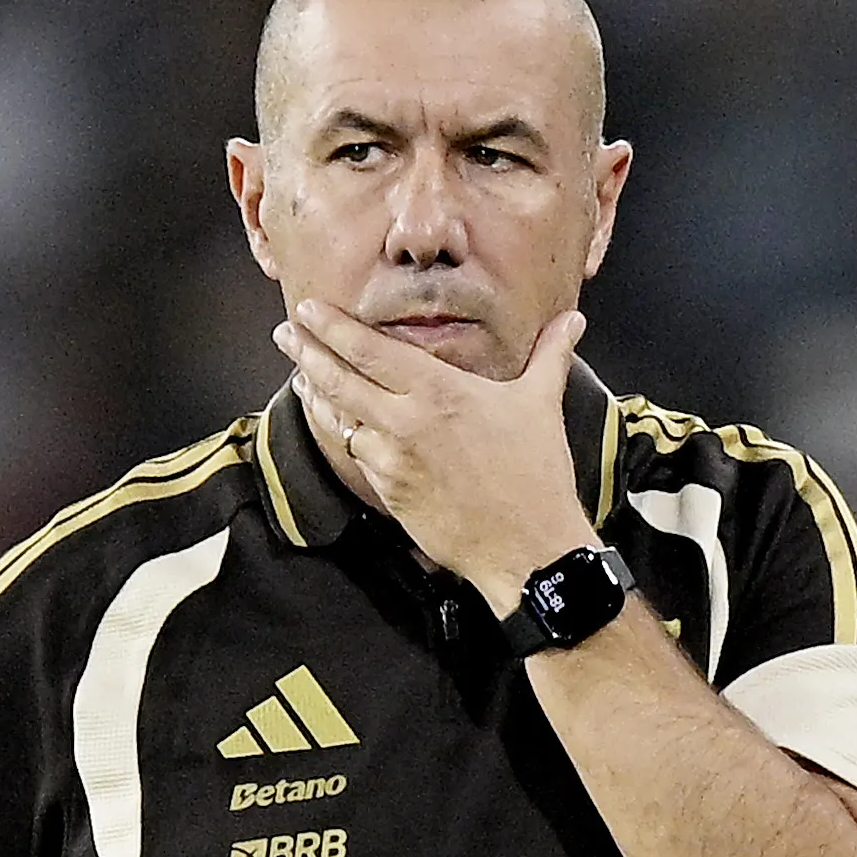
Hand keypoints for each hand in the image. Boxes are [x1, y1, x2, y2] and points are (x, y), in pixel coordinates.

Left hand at [274, 299, 595, 608]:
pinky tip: (336, 422)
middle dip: (306, 351)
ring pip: (340, 419)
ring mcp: (392, 460)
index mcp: (439, 390)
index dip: (332, 327)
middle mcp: (406, 421)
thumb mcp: (540, 404)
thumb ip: (548, 356)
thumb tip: (571, 321)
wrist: (527, 547)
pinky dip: (342, 434)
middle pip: (338, 378)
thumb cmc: (536, 474)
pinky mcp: (389, 493)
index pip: (369, 349)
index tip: (309, 310)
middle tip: (284, 331)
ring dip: (316, 394)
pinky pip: (357, 456)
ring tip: (299, 373)